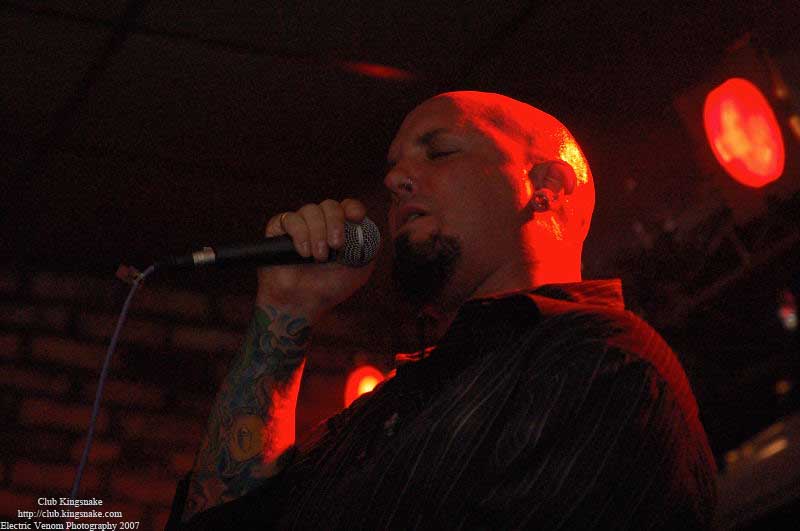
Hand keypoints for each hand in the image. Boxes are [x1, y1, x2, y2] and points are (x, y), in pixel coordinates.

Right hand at [256, 199, 377, 322]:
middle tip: (336, 245)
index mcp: (340, 228)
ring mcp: (300, 224)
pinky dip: (299, 233)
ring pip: (310, 210)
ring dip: (317, 233)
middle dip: (335, 223)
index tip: (357, 217)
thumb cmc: (331, 287)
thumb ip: (370, 247)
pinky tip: (304, 252)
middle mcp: (320, 223)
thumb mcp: (360, 269)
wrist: (304, 303)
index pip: (347, 207)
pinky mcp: (279, 229)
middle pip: (330, 205)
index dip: (353, 208)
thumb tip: (371, 227)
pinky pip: (290, 219)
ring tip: (318, 256)